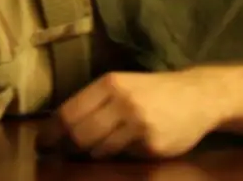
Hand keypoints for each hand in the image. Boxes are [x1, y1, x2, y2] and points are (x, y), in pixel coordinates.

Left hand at [36, 71, 222, 159]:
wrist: (200, 95)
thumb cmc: (156, 90)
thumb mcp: (125, 84)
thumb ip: (95, 101)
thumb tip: (55, 128)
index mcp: (111, 83)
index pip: (68, 113)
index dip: (50, 133)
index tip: (43, 143)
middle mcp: (123, 102)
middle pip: (78, 136)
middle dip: (67, 148)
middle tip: (64, 152)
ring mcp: (138, 124)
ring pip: (98, 151)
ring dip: (95, 153)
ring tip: (106, 144)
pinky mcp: (151, 145)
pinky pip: (123, 158)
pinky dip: (122, 155)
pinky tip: (134, 143)